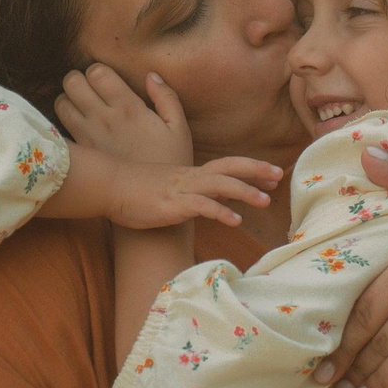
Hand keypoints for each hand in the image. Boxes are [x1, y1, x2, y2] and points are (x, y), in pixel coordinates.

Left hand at [56, 65, 194, 165]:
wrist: (151, 198)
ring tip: (81, 106)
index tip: (106, 80)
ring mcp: (88, 135)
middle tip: (89, 89)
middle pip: (72, 81)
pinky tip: (76, 125)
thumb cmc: (169, 162)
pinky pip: (59, 129)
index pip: (97, 72)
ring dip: (68, 99)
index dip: (98, 71)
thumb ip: (166, 97)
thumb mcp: (179, 128)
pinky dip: (63, 122)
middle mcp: (104, 118)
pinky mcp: (80, 151)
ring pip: (60, 103)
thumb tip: (151, 75)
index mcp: (128, 107)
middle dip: (78, 79)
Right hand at [108, 153, 279, 230]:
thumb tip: (212, 203)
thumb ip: (190, 194)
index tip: (273, 173)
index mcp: (190, 174)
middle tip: (279, 175)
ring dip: (245, 191)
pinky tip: (236, 221)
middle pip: (229, 168)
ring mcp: (182, 189)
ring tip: (266, 201)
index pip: (226, 166)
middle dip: (256, 170)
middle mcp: (190, 178)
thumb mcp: (167, 190)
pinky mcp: (172, 204)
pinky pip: (201, 206)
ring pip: (220, 185)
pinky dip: (220, 212)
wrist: (107, 186)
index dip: (250, 168)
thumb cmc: (134, 191)